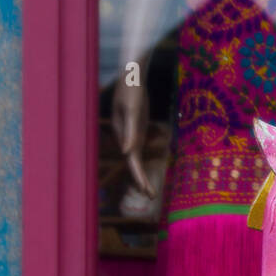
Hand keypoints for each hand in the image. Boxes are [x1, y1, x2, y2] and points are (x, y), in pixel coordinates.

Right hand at [112, 74, 154, 196]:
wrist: (131, 78)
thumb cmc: (131, 91)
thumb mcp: (132, 110)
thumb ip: (130, 131)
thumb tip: (127, 152)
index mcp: (123, 135)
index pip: (131, 161)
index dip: (138, 176)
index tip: (145, 190)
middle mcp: (125, 138)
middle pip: (133, 164)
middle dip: (141, 180)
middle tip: (151, 196)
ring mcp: (130, 135)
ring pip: (135, 159)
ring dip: (141, 175)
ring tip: (150, 192)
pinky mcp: (136, 130)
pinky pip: (138, 150)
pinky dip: (141, 163)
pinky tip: (144, 173)